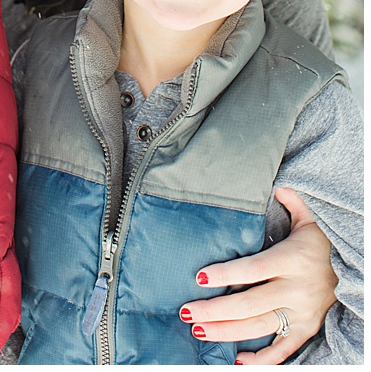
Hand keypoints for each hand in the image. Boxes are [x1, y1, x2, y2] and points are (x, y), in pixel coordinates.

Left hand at [181, 188, 335, 363]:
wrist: (354, 268)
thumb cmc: (320, 242)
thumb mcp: (310, 219)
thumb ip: (293, 203)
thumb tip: (279, 187)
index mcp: (292, 261)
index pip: (252, 269)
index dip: (226, 275)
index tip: (199, 277)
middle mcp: (297, 290)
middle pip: (250, 304)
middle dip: (215, 310)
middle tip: (186, 311)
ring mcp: (302, 313)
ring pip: (260, 327)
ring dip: (227, 332)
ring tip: (198, 329)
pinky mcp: (306, 329)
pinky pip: (284, 350)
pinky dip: (262, 359)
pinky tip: (237, 360)